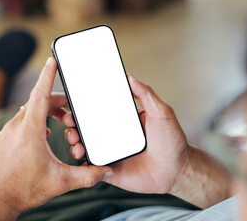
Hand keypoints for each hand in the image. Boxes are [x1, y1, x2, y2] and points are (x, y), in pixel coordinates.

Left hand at [0, 57, 112, 220]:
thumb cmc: (22, 189)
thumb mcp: (60, 182)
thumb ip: (87, 176)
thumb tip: (106, 170)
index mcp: (30, 130)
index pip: (40, 94)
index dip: (48, 75)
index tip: (53, 59)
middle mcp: (16, 126)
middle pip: (39, 102)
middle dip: (59, 102)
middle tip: (73, 112)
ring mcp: (7, 131)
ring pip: (30, 111)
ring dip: (48, 112)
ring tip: (62, 123)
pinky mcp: (4, 138)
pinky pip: (23, 120)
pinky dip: (37, 120)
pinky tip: (46, 133)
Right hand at [60, 73, 188, 193]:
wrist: (178, 171)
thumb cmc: (172, 141)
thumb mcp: (161, 112)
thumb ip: (146, 94)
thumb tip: (130, 76)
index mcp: (122, 121)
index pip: (99, 110)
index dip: (84, 106)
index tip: (73, 101)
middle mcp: (113, 136)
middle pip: (86, 128)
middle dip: (73, 123)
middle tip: (68, 119)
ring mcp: (110, 153)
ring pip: (85, 145)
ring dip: (74, 140)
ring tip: (74, 138)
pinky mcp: (110, 170)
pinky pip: (91, 166)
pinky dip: (82, 161)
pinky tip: (80, 155)